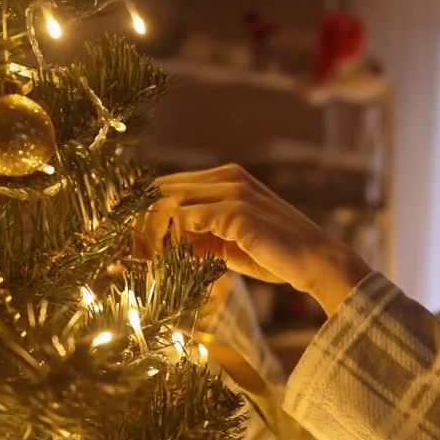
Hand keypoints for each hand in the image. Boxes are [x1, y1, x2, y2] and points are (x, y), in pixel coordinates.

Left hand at [146, 164, 371, 315]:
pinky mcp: (234, 209)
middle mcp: (227, 176)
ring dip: (147, 234)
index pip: (169, 187)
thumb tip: (164, 247)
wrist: (317, 263)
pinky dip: (168, 240)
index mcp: (226, 178)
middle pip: (161, 189)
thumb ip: (201, 237)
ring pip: (166, 202)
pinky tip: (165, 261)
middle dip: (136, 223)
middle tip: (122, 255)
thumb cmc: (277, 257)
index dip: (142, 215)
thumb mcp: (229, 244)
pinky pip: (184, 218)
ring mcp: (231, 189)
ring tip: (139, 262)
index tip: (126, 245)